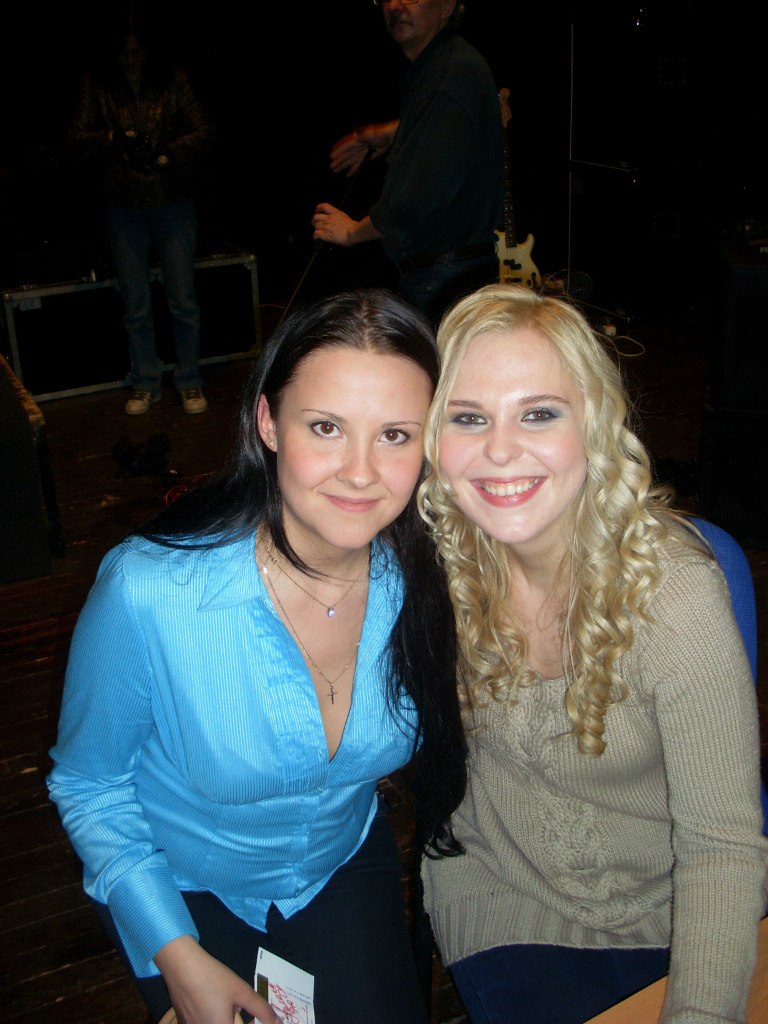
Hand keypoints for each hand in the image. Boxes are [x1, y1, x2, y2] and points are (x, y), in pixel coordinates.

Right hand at [154, 936, 280, 1023]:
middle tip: (241, 1010)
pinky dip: (210, 1016)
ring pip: (214, 1023)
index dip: (251, 1023)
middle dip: (237, 1020)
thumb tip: (279, 1022)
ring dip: (224, 1018)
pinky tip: (211, 1001)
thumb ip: (261, 1010)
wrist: (181, 966)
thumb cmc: (213, 979)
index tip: (251, 1016)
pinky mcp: (183, 1021)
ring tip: (226, 1004)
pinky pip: (201, 1022)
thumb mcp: (242, 992)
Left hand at [312, 203, 358, 246]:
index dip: (318, 208)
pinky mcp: (326, 235)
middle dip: (314, 221)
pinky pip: (316, 234)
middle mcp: (329, 218)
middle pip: (316, 217)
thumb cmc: (353, 227)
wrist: (354, 232)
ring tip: (317, 232)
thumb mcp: (344, 216)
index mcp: (335, 213)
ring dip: (316, 229)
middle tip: (315, 224)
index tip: (317, 210)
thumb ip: (337, 216)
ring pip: (316, 226)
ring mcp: (327, 226)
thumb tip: (333, 217)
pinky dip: (315, 236)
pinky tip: (316, 238)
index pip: (323, 206)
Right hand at [330, 120, 396, 175]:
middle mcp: (358, 146)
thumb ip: (364, 136)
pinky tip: (348, 174)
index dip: (339, 151)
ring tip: (336, 170)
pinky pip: (358, 163)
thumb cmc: (383, 134)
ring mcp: (362, 151)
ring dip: (343, 165)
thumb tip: (356, 135)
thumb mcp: (374, 135)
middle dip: (339, 161)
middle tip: (332, 167)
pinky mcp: (367, 156)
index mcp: (358, 140)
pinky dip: (353, 168)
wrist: (391, 137)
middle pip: (347, 155)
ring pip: (351, 160)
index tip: (332, 156)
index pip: (347, 147)